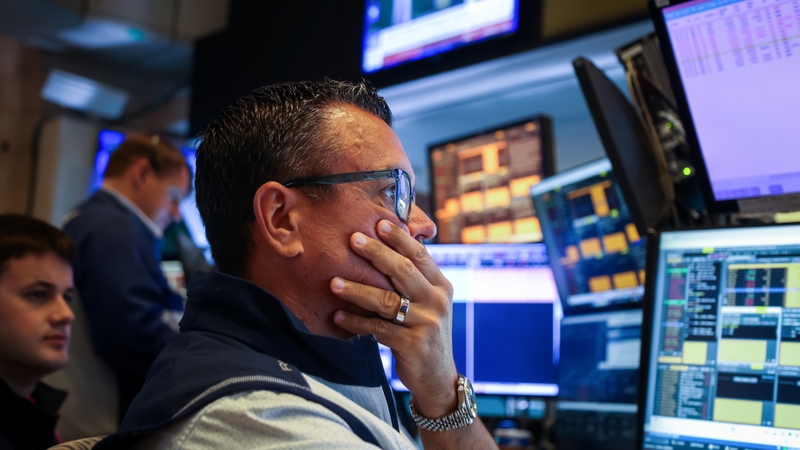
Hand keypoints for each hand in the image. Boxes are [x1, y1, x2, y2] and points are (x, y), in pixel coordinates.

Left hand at [330, 219, 458, 417]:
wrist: (437, 377)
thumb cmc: (424, 333)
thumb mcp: (427, 304)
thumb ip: (412, 281)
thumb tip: (384, 248)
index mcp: (441, 286)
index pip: (420, 255)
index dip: (399, 238)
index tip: (379, 223)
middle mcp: (437, 301)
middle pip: (404, 271)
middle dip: (377, 253)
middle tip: (353, 240)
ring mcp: (427, 323)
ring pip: (387, 301)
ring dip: (357, 290)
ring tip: (334, 283)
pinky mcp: (414, 344)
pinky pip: (378, 329)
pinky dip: (356, 322)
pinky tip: (338, 317)